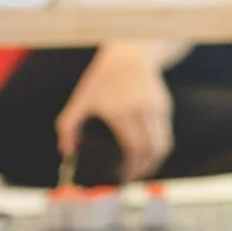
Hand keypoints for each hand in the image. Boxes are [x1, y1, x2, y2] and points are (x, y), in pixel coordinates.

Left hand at [57, 43, 173, 181]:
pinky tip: (145, 152)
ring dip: (154, 161)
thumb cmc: (104, 75)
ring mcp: (158, 109)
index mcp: (123, 112)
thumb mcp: (82, 98)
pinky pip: (165, 134)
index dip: (132, 169)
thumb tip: (66, 151)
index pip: (134, 149)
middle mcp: (144, 112)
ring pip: (163, 145)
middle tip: (131, 177)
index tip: (124, 178)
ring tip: (140, 169)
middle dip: (144, 170)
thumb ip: (68, 125)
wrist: (132, 52)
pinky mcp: (165, 106)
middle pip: (152, 152)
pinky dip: (157, 147)